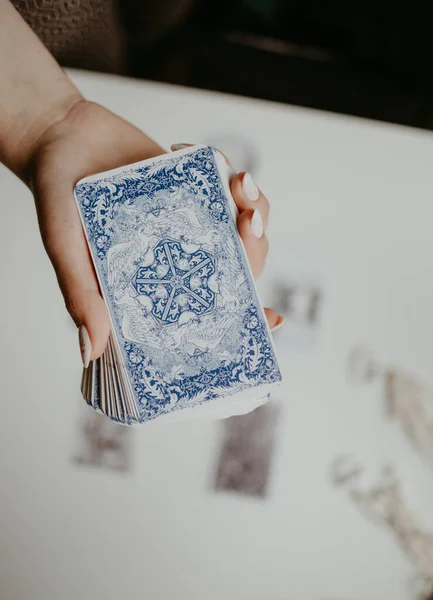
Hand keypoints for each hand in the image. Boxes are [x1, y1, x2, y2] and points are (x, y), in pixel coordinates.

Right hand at [29, 101, 282, 365]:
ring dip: (253, 204)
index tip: (272, 319)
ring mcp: (190, 223)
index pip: (203, 313)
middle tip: (246, 219)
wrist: (61, 137)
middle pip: (238, 267)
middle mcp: (177, 258)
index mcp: (153, 283)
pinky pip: (226, 185)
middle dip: (254, 245)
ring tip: (236, 181)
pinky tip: (190, 151)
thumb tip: (89, 351)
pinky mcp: (193, 187)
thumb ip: (80, 295)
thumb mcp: (65, 248)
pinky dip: (221, 167)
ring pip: (242, 226)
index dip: (242, 320)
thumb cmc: (58, 198)